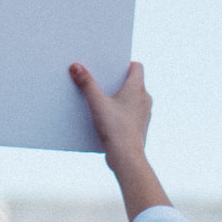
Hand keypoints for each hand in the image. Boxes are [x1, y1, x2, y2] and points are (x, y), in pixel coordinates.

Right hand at [69, 60, 165, 210]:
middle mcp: (144, 99)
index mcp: (138, 88)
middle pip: (132, 82)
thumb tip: (76, 66)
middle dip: (116, 81)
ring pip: (132, 98)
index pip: (136, 67)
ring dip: (118, 97)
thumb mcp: (97, 103)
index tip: (109, 66)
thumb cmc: (116, 129)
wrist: (127, 157)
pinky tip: (105, 117)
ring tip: (100, 100)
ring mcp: (144, 113)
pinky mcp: (139, 126)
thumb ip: (86, 83)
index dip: (123, 64)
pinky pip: (130, 113)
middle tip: (100, 81)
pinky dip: (120, 111)